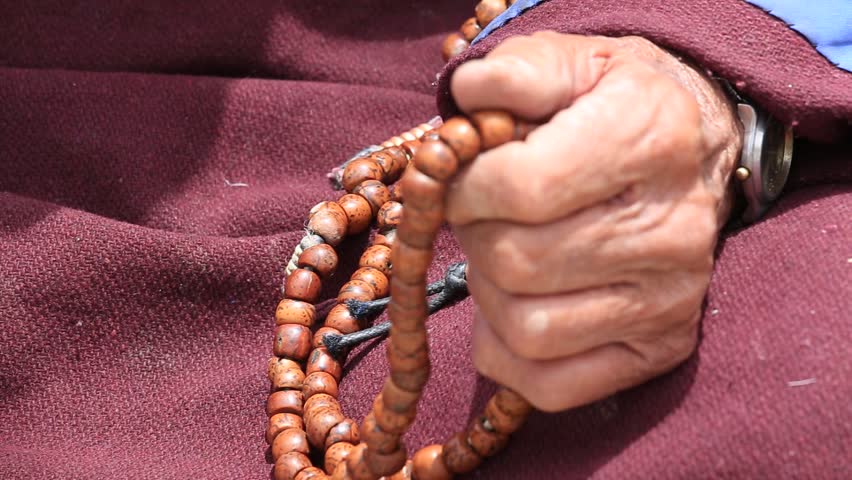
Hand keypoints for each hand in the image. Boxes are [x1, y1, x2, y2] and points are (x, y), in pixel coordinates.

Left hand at [448, 32, 741, 411]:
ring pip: (526, 329)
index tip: (462, 180)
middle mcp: (671, 227)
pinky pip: (551, 385)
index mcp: (648, 139)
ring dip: (487, 294)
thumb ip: (514, 71)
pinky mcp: (661, 346)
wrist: (694, 146)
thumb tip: (465, 101)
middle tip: (482, 216)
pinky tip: (510, 309)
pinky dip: (505, 353)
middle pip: (515, 262)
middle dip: (474, 237)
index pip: (522, 188)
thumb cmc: (613, 106)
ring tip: (503, 255)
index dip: (465, 188)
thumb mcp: (570, 63)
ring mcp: (671, 297)